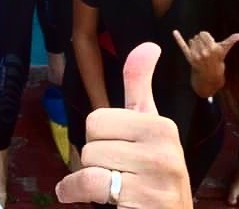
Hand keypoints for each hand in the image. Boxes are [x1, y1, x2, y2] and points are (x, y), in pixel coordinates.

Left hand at [56, 43, 191, 206]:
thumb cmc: (152, 177)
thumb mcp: (148, 130)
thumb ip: (140, 88)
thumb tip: (148, 45)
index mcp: (161, 125)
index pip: (98, 119)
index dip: (100, 140)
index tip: (120, 153)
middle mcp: (165, 145)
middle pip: (91, 139)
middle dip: (96, 159)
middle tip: (119, 174)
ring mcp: (157, 174)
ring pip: (88, 161)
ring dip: (91, 180)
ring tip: (115, 188)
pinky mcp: (146, 198)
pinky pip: (89, 182)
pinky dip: (73, 191)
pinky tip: (75, 195)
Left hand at [173, 29, 238, 88]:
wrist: (210, 76)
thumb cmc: (218, 60)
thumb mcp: (224, 50)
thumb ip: (231, 41)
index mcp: (214, 48)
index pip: (203, 33)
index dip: (206, 37)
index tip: (209, 44)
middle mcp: (205, 52)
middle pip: (198, 36)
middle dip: (201, 41)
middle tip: (205, 50)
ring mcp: (196, 55)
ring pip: (192, 40)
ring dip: (195, 44)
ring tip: (200, 52)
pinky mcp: (189, 58)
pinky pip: (183, 46)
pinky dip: (178, 39)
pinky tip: (174, 32)